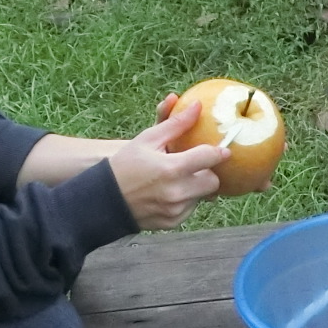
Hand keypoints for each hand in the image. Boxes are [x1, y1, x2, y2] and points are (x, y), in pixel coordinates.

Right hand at [108, 100, 222, 229]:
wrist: (103, 199)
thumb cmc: (125, 164)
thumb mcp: (147, 139)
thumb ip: (176, 124)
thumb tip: (197, 106)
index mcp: (172, 168)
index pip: (210, 158)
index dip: (219, 152)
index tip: (223, 150)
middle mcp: (177, 192)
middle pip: (213, 182)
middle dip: (208, 173)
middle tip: (197, 166)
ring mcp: (175, 210)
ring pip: (202, 196)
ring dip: (195, 187)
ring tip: (176, 179)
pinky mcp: (172, 222)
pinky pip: (190, 209)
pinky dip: (184, 201)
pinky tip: (168, 193)